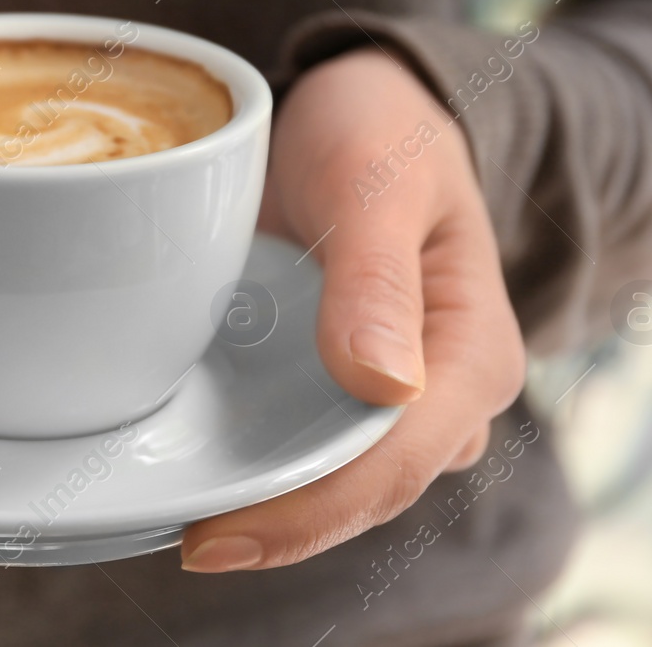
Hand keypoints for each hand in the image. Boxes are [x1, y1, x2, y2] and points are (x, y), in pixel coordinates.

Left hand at [180, 48, 524, 571]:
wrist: (365, 112)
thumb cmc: (380, 131)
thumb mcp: (377, 177)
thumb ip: (377, 273)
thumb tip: (380, 385)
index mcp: (475, 353)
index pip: (394, 462)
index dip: (310, 511)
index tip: (216, 535)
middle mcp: (445, 397)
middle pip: (364, 490)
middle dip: (281, 526)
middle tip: (183, 540)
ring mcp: (395, 401)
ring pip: (334, 480)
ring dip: (264, 505)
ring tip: (176, 515)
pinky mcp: (345, 390)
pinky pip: (306, 443)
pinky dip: (255, 462)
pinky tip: (193, 469)